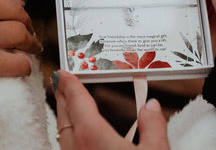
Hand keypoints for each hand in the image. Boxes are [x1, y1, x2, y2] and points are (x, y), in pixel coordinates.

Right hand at [0, 0, 41, 95]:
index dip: (12, 1)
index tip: (16, 10)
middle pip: (16, 10)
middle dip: (25, 21)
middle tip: (27, 31)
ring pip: (22, 34)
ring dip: (30, 43)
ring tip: (31, 49)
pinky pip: (17, 63)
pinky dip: (24, 67)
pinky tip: (23, 70)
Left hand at [54, 71, 170, 149]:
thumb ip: (153, 126)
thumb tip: (151, 107)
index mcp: (94, 138)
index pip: (78, 103)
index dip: (70, 85)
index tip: (63, 73)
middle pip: (64, 118)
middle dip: (63, 98)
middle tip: (62, 83)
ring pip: (63, 136)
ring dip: (65, 117)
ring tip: (69, 105)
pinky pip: (68, 148)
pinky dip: (70, 135)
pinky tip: (80, 136)